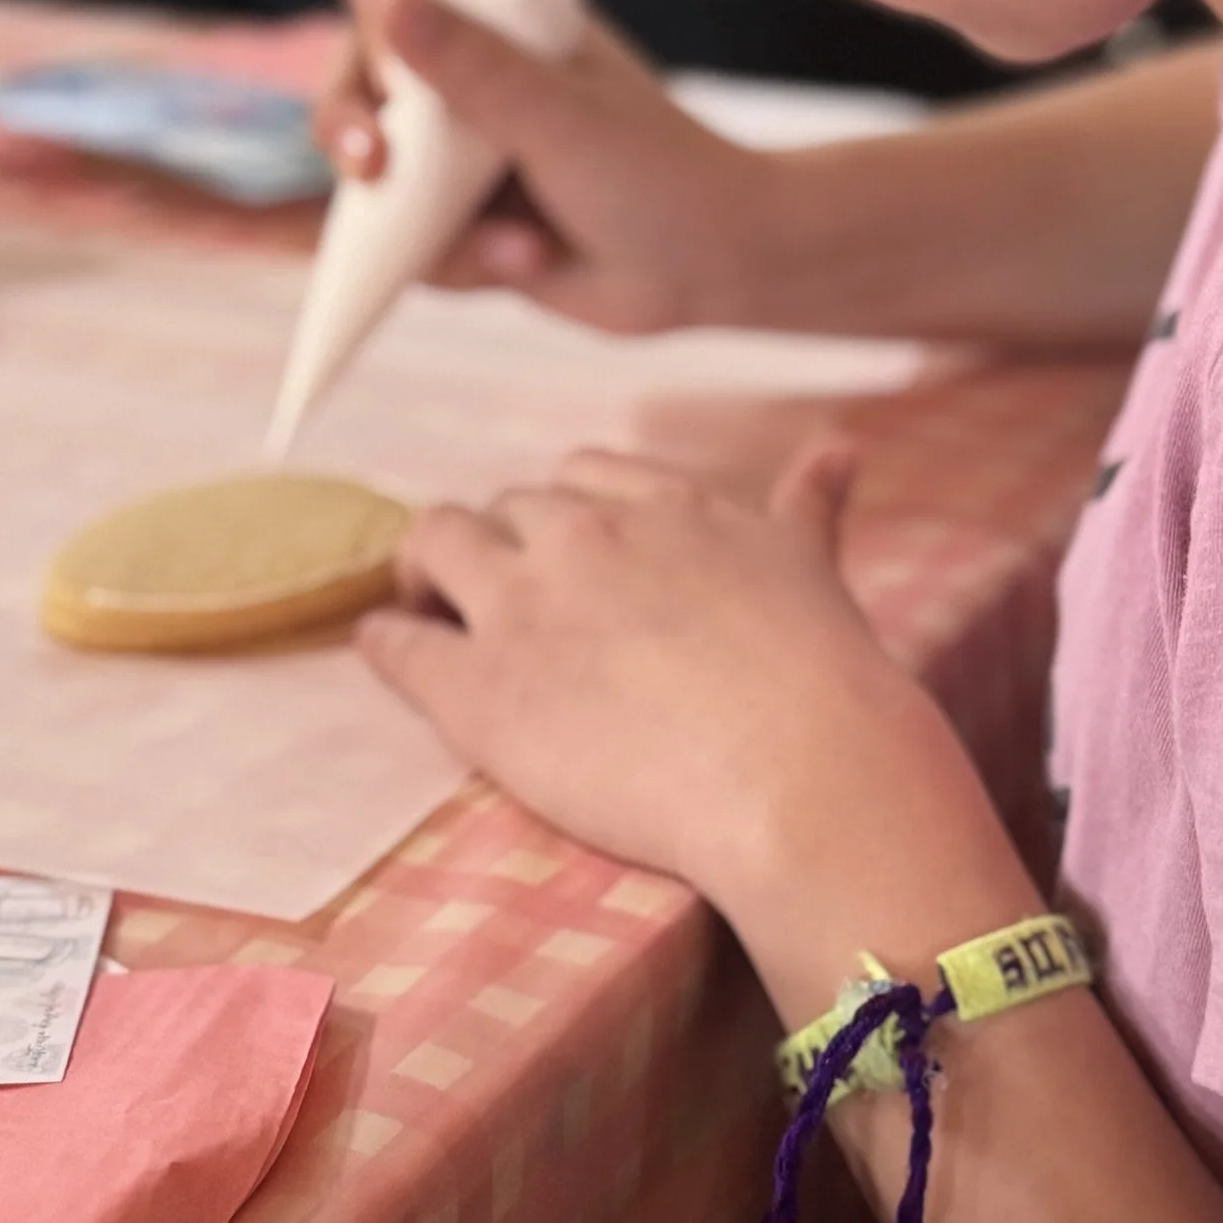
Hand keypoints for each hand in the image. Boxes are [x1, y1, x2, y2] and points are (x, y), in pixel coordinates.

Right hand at [313, 0, 784, 332]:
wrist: (715, 268)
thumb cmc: (656, 171)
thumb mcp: (558, 114)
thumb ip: (472, 65)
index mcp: (499, 33)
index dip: (365, 24)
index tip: (374, 67)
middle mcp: (472, 91)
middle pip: (360, 92)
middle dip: (350, 131)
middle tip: (369, 163)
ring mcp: (466, 165)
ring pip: (378, 186)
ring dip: (432, 224)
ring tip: (519, 247)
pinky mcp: (470, 231)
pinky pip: (418, 249)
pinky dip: (466, 262)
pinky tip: (532, 263)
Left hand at [357, 441, 934, 908]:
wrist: (798, 773)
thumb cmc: (823, 679)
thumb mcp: (812, 568)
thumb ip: (808, 505)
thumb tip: (841, 449)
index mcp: (664, 506)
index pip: (581, 475)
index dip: (560, 511)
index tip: (556, 541)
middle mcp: (586, 536)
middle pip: (505, 509)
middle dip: (497, 543)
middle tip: (490, 588)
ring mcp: (525, 607)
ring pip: (438, 543)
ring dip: (425, 567)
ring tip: (422, 600)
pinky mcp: (480, 690)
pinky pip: (402, 644)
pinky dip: (385, 638)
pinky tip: (381, 643)